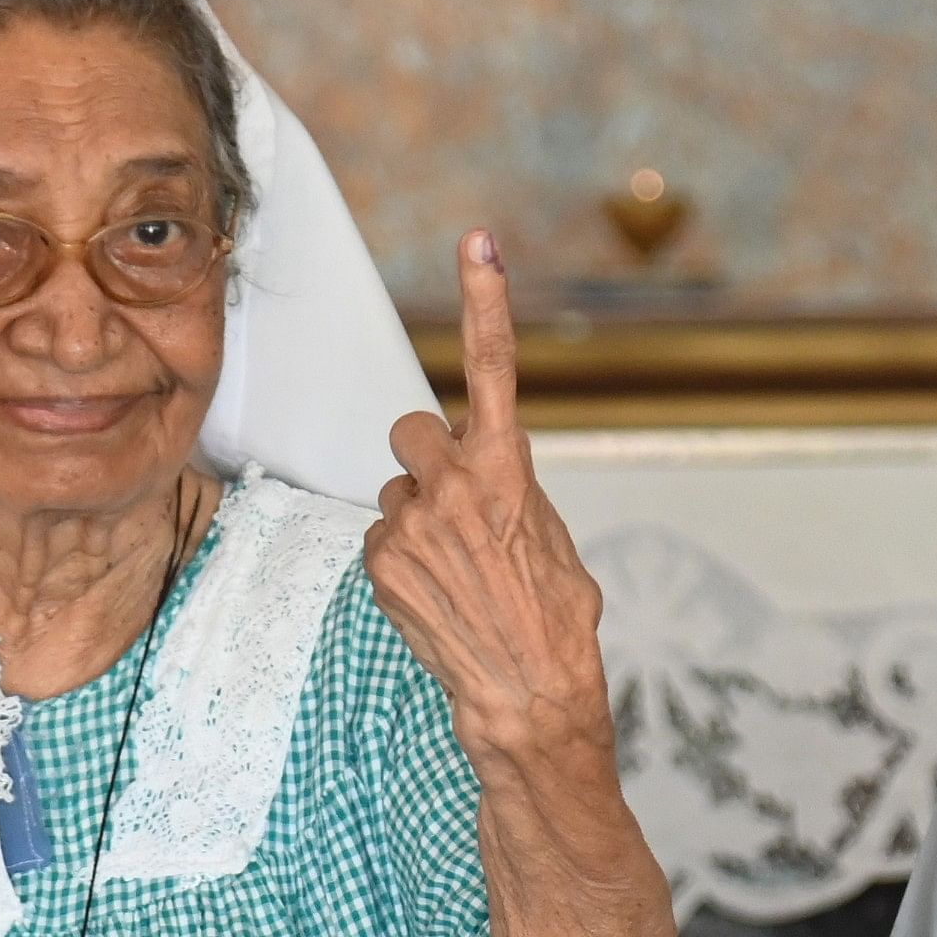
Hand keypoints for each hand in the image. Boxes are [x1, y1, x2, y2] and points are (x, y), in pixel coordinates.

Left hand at [369, 231, 612, 765]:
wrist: (526, 696)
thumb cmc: (554, 620)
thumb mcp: (553, 539)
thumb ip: (515, 490)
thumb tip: (493, 481)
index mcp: (510, 468)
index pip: (494, 365)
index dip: (486, 297)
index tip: (478, 240)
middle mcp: (456, 485)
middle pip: (413, 431)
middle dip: (428, 460)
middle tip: (455, 503)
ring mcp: (412, 524)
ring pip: (397, 492)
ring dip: (418, 519)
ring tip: (456, 570)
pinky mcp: (382, 562)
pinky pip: (382, 539)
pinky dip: (403, 561)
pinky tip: (435, 593)